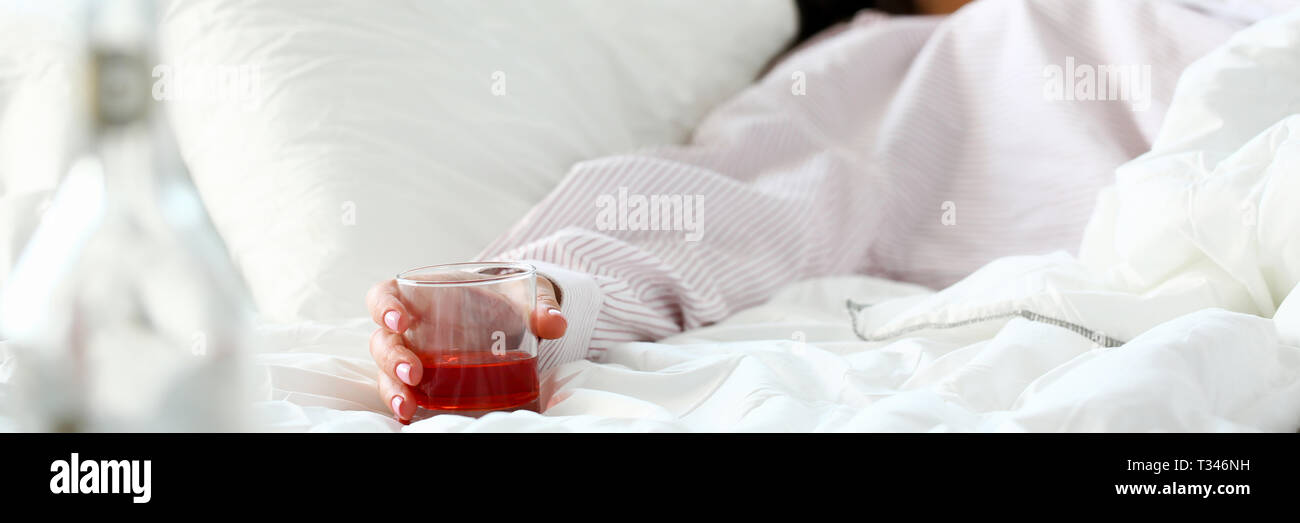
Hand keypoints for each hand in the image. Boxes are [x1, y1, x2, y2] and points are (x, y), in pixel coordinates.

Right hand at [366, 274, 566, 421]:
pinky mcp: (425, 379)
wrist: (515, 318)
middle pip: (383, 340)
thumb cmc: (508, 298)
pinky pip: (405, 391)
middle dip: (392, 358)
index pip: (385, 295)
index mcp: (424, 294)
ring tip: (408, 406)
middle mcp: (412, 327)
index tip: (399, 321)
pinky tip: (410, 419)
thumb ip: (540, 305)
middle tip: (412, 374)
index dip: (384, 307)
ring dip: (393, 387)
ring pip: (386, 370)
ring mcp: (415, 354)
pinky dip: (404, 404)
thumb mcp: (526, 294)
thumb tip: (555, 323)